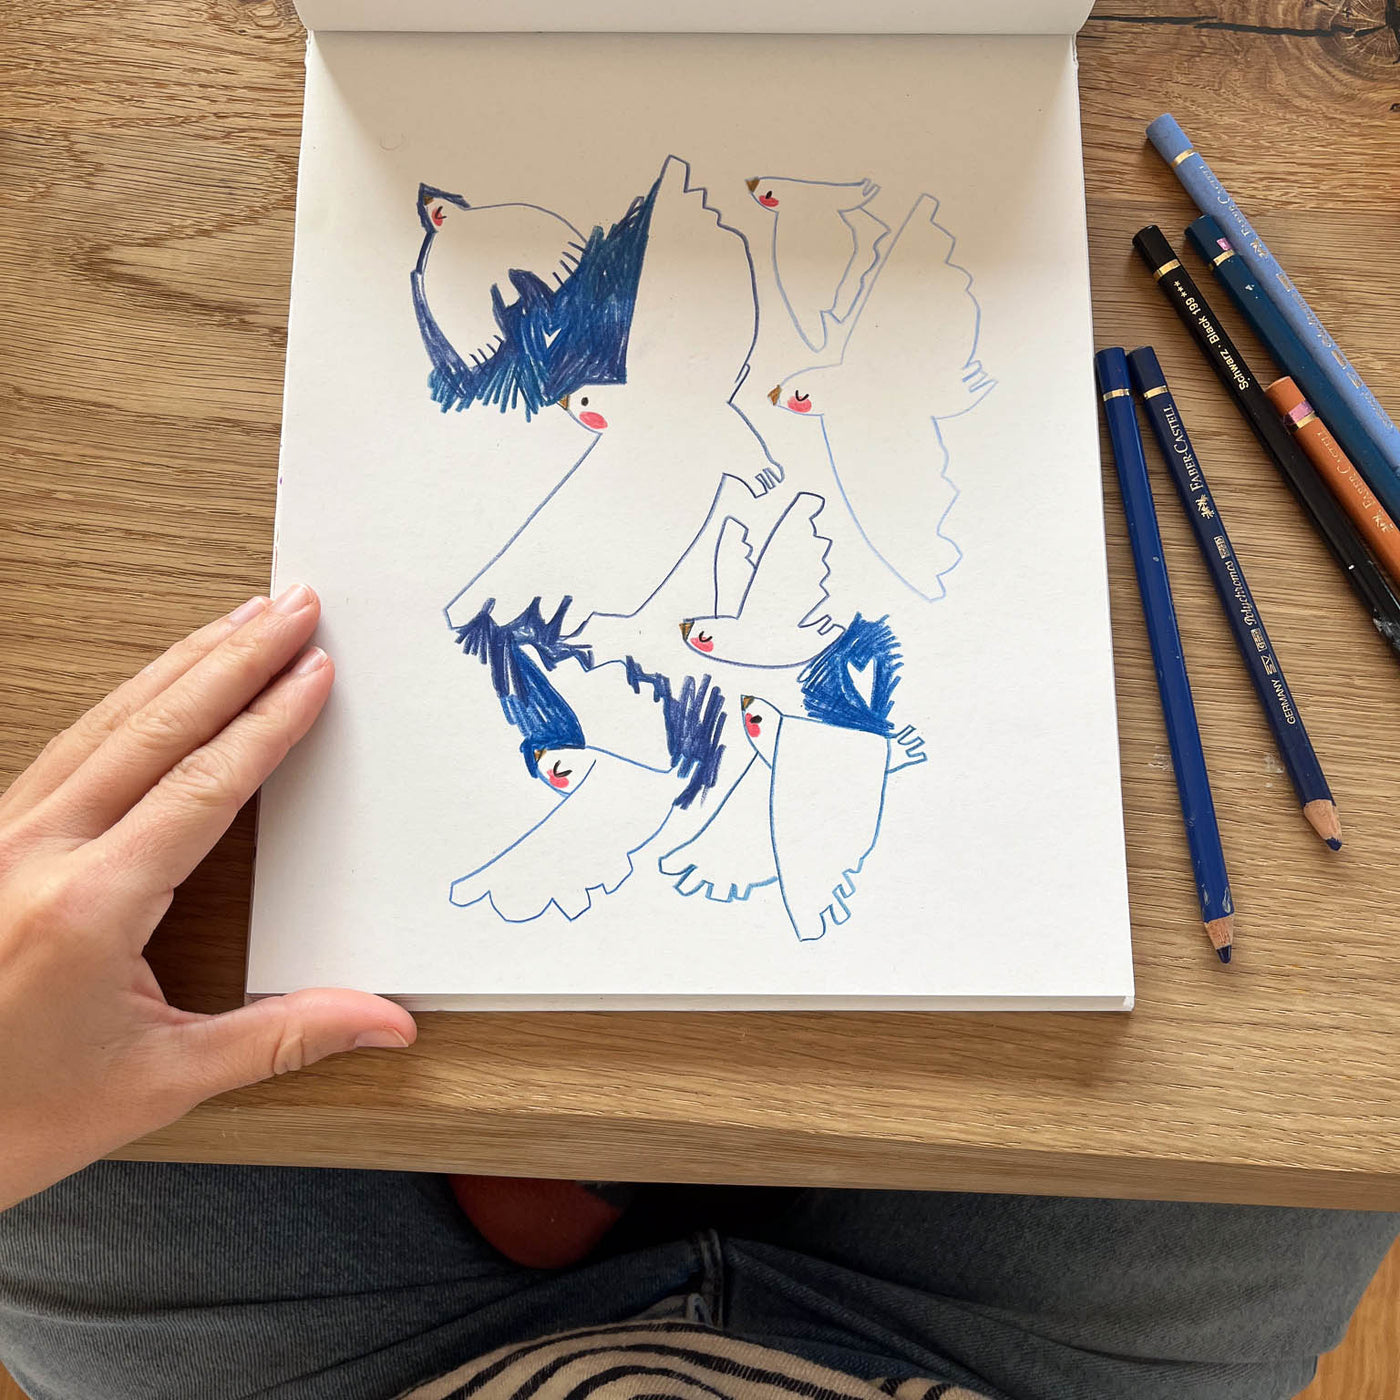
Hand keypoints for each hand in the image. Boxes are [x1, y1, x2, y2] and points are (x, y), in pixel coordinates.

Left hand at [0, 587, 416, 1209]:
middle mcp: (35, 854)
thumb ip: (283, 1037)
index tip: (314, 672)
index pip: (201, 788)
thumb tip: (384, 1023)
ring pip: (104, 723)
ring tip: (240, 618)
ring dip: (181, 664)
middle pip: (154, 728)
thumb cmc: (12, 1118)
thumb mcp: (160, 1083)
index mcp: (86, 907)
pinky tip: (160, 681)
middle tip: (294, 607)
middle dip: (234, 659)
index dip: (268, 724)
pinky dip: (128, 700)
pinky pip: (70, 746)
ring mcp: (3, 839)